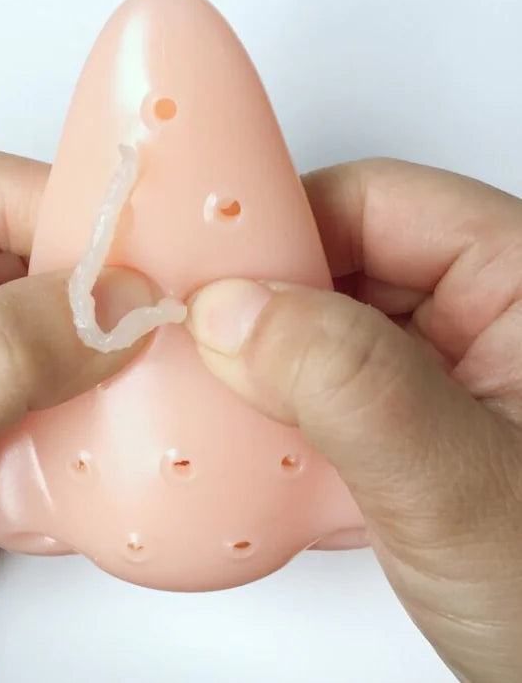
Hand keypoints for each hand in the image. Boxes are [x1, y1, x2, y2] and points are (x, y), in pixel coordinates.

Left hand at [0, 151, 152, 680]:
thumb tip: (109, 305)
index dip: (58, 208)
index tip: (132, 247)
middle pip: (21, 252)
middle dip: (90, 282)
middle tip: (155, 307)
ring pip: (46, 321)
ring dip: (96, 346)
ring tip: (148, 360)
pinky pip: (52, 385)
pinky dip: (90, 401)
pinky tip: (115, 420)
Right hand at [187, 159, 521, 682]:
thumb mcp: (457, 484)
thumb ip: (348, 384)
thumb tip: (232, 312)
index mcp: (518, 282)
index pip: (374, 202)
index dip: (284, 227)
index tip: (208, 276)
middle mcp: (480, 315)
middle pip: (338, 260)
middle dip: (261, 303)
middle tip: (196, 343)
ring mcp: (440, 370)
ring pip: (321, 326)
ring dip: (264, 364)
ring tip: (218, 399)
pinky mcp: (409, 420)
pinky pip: (323, 385)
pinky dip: (280, 409)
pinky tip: (256, 445)